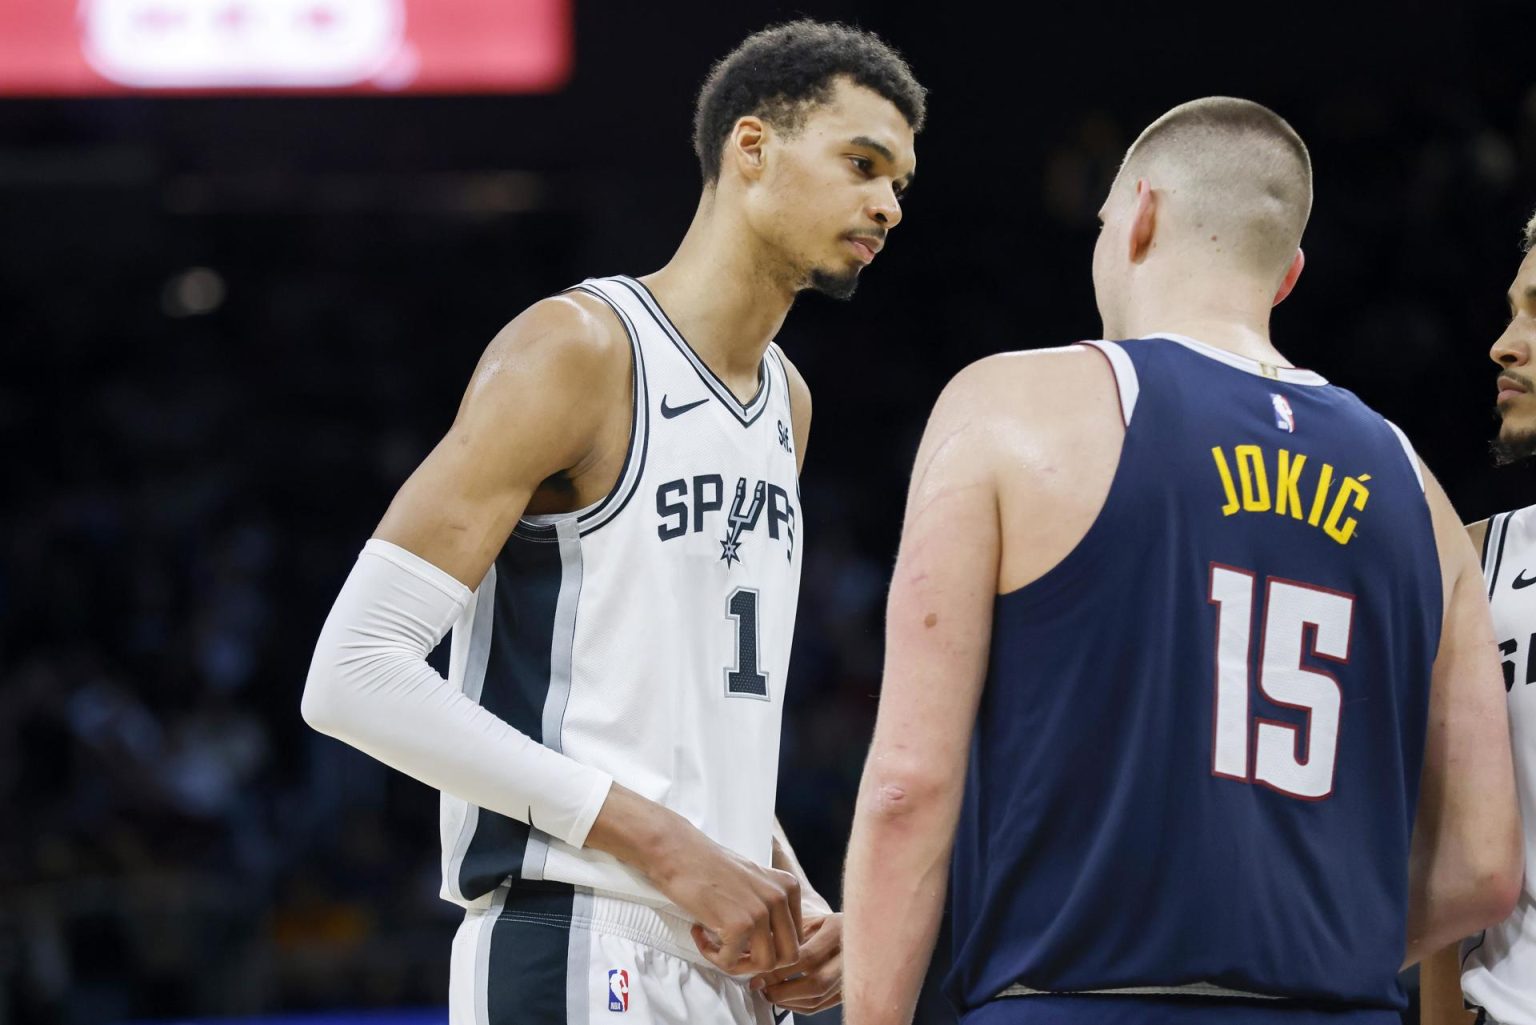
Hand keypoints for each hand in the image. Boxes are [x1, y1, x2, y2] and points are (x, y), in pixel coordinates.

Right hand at [674, 841, 802, 975]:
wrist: (680, 853)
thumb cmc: (710, 866)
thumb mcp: (755, 880)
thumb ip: (770, 907)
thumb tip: (773, 946)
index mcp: (789, 887)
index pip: (796, 938)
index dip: (771, 947)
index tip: (746, 939)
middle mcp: (780, 898)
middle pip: (789, 956)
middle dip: (761, 961)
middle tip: (735, 951)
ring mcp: (760, 912)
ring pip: (764, 965)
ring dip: (738, 963)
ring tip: (716, 945)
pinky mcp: (738, 925)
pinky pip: (730, 962)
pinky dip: (712, 955)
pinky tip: (699, 933)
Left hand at [749, 909, 842, 1014]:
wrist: (853, 927)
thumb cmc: (823, 921)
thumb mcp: (808, 918)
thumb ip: (785, 934)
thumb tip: (749, 950)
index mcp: (837, 929)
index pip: (806, 957)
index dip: (779, 970)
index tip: (757, 975)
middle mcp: (849, 953)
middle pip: (817, 983)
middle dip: (783, 991)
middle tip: (761, 988)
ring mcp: (851, 973)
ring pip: (819, 998)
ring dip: (789, 1001)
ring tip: (769, 993)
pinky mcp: (847, 988)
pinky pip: (821, 1005)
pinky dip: (799, 1006)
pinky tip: (784, 999)